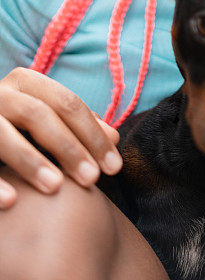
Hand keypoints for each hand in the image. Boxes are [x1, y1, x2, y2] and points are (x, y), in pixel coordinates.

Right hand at [0, 68, 122, 208]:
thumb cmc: (18, 125)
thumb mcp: (48, 118)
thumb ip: (78, 126)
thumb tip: (114, 139)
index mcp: (28, 82)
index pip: (69, 104)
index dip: (93, 134)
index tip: (113, 166)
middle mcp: (2, 93)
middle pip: (40, 116)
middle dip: (69, 148)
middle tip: (92, 179)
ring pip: (5, 135)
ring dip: (32, 161)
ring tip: (56, 188)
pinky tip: (12, 201)